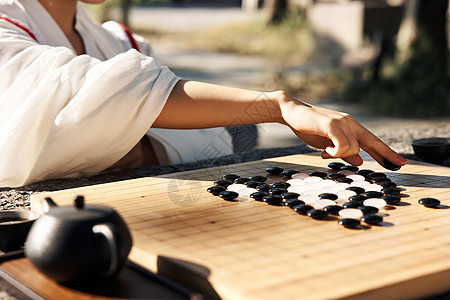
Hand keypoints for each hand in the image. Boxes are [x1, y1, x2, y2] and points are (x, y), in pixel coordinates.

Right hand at [277, 92, 406, 168]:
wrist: (291, 112)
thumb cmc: (308, 127)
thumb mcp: (327, 143)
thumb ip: (343, 151)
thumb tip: (360, 161)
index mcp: (350, 127)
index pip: (372, 141)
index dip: (386, 152)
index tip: (399, 163)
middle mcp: (350, 123)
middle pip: (373, 142)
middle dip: (387, 154)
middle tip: (400, 165)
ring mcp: (342, 122)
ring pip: (353, 149)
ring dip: (339, 155)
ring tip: (324, 153)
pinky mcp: (333, 124)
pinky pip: (342, 146)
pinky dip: (334, 152)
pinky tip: (324, 152)